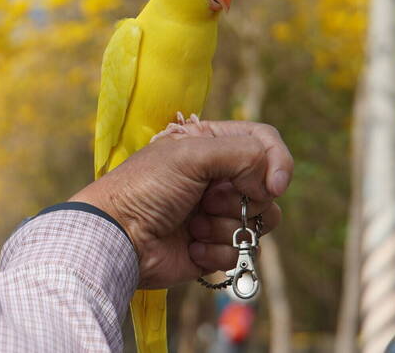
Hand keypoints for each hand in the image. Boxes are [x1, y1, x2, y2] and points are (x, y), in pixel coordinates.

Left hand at [70, 120, 292, 288]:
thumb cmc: (146, 188)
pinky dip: (216, 251)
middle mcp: (220, 177)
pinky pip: (241, 251)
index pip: (265, 143)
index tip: (273, 185)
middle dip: (238, 199)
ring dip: (226, 226)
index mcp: (213, 144)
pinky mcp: (215, 247)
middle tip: (205, 201)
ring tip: (193, 225)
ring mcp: (219, 213)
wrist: (118, 238)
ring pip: (259, 222)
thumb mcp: (192, 154)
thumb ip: (243, 154)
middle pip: (266, 188)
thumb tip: (273, 183)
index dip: (277, 162)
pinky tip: (190, 247)